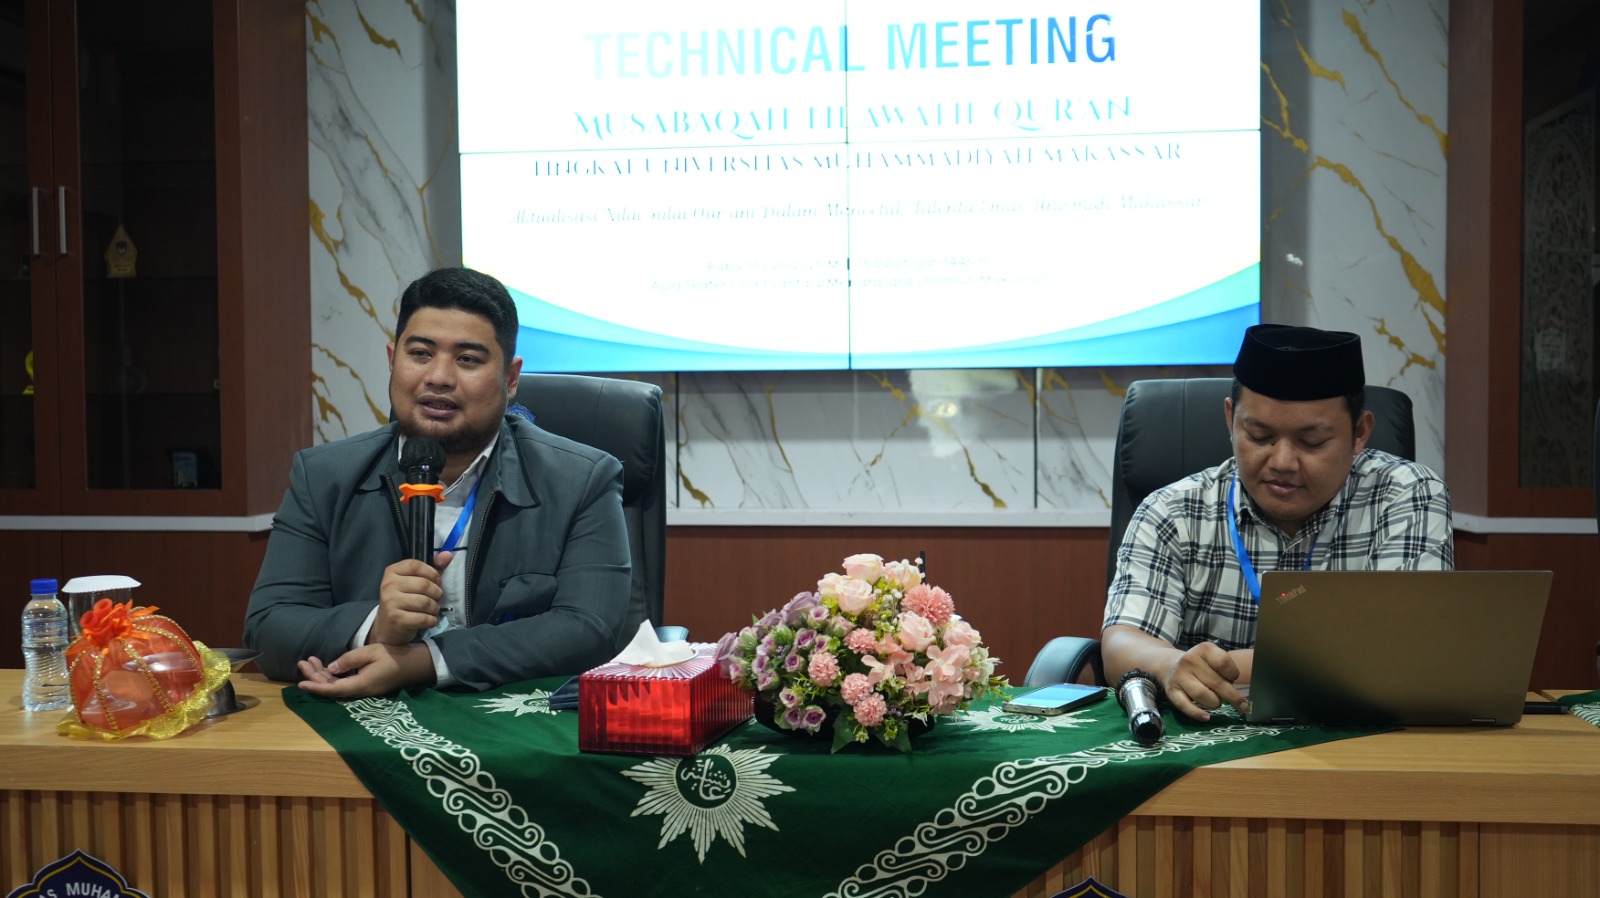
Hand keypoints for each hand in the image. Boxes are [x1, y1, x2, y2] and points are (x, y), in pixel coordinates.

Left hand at [296, 644, 434, 698]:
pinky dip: (332, 675)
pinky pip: (343, 683)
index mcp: (360, 684)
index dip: (315, 687)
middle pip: (331, 688)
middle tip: (303, 662)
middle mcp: (359, 691)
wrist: (414, 665)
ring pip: (336, 685)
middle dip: (315, 676)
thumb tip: (331, 668)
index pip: (332, 689)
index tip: (301, 684)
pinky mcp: (364, 685)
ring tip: (310, 661)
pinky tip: (325, 666)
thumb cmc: (394, 656)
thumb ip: (350, 660)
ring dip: (322, 675)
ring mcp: (362, 689)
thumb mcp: (371, 652)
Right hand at [369, 552, 453, 645]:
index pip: (415, 565)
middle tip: (436, 598)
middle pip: (423, 584)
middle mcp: (388, 585)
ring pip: (425, 602)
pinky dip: (431, 620)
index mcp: (392, 571)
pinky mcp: (396, 619)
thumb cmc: (404, 599)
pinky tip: (429, 620)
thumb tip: (448, 555)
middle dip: (436, 593)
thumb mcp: (414, 581)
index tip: (437, 580)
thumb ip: (432, 567)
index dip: (431, 572)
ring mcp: (390, 602)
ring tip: (433, 609)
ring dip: (435, 608)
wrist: (388, 626)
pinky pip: (423, 618)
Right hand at [1160, 643, 1247, 721]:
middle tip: (1242, 705)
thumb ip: (1225, 671)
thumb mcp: (1212, 658)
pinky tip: (1206, 717)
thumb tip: (1240, 697)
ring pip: (1202, 695)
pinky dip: (1197, 713)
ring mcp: (1179, 676)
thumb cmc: (1200, 665)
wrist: (1170, 665)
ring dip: (1215, 703)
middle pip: (1216, 682)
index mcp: (1204, 650)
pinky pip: (1185, 706)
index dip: (1232, 674)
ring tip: (1216, 702)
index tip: (1232, 679)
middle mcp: (1189, 661)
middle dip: (1232, 696)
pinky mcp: (1171, 691)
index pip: (1223, 662)